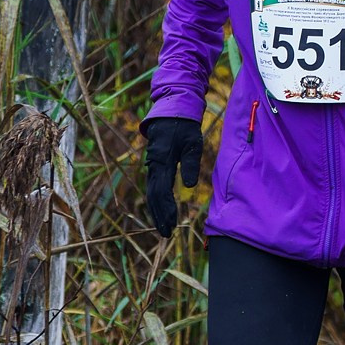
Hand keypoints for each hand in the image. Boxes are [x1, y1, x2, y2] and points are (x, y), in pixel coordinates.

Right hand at [143, 115, 202, 235]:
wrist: (172, 110)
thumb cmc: (184, 126)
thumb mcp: (192, 143)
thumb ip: (190, 164)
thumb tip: (189, 186)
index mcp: (162, 160)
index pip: (162, 190)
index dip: (166, 208)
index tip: (172, 224)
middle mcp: (154, 165)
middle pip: (153, 196)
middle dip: (159, 215)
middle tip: (166, 234)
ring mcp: (153, 165)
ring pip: (152, 192)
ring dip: (157, 211)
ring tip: (164, 228)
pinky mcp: (155, 164)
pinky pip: (154, 186)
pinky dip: (157, 200)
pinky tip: (162, 211)